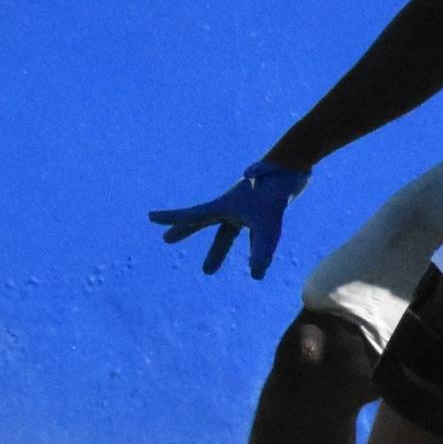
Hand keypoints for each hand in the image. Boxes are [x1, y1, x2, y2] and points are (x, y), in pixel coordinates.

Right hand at [148, 159, 307, 278]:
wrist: (292, 169)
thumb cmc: (275, 192)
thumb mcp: (268, 224)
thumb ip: (261, 250)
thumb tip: (255, 274)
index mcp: (222, 207)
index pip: (192, 216)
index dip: (171, 218)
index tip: (149, 216)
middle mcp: (230, 208)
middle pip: (202, 223)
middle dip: (185, 233)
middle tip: (166, 239)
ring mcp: (245, 210)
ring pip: (226, 234)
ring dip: (217, 251)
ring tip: (207, 270)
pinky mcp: (261, 212)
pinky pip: (252, 234)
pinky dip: (251, 247)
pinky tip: (256, 261)